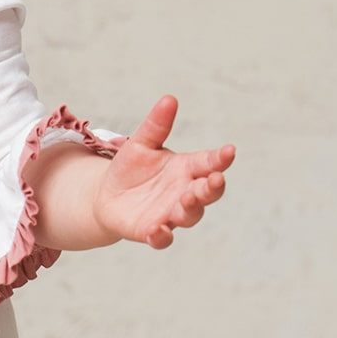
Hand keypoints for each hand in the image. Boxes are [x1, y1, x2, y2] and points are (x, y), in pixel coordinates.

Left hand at [91, 95, 235, 248]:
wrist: (107, 195)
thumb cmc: (131, 168)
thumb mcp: (141, 144)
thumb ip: (156, 125)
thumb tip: (169, 98)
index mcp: (187, 168)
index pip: (209, 163)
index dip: (220, 158)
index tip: (229, 151)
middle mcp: (184, 192)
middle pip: (206, 192)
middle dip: (212, 187)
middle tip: (215, 179)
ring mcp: (170, 213)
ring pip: (189, 215)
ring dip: (190, 209)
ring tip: (186, 200)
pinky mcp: (151, 231)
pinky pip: (161, 238)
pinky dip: (161, 236)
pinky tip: (157, 230)